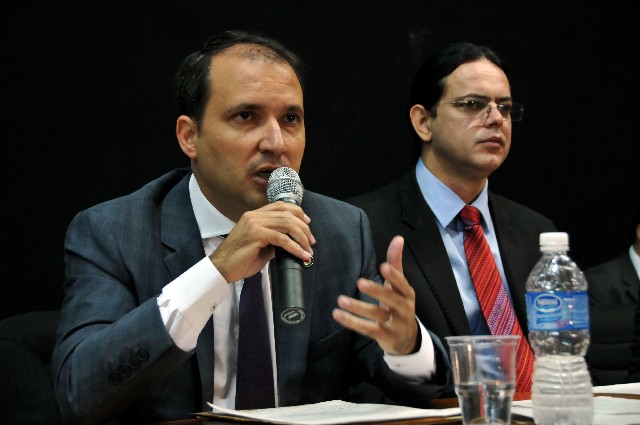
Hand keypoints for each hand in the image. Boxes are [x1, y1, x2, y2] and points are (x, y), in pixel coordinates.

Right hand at [210, 202, 314, 282]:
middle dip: (304, 228)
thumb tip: (292, 242)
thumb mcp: (261, 245)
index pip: (281, 206)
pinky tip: (302, 255)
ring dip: (302, 238)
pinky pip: (282, 239)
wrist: (222, 268)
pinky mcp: (256, 234)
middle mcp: (254, 215)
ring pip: (287, 224)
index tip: (308, 225)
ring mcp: (254, 223)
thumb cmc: (240, 259)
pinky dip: (295, 247)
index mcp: (255, 215)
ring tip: (308, 250)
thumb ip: (275, 239)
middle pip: (288, 214)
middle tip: (311, 242)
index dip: (298, 213)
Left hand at [332, 235, 417, 354]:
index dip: (394, 276)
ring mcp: (395, 324)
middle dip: (376, 291)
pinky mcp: (384, 336)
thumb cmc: (399, 305)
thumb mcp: (399, 286)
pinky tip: (338, 314)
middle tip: (359, 282)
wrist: (407, 338)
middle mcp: (404, 309)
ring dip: (358, 308)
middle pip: (392, 300)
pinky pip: (367, 329)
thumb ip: (396, 263)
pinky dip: (352, 322)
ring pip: (377, 315)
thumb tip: (398, 238)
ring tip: (341, 300)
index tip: (383, 266)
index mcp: (407, 294)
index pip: (402, 284)